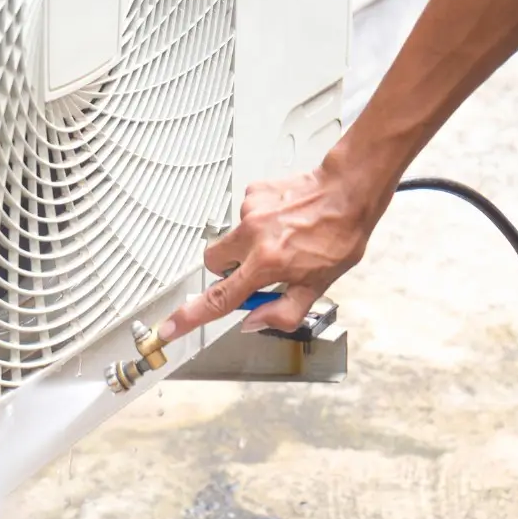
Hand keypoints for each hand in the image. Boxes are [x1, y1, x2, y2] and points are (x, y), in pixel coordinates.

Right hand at [158, 160, 392, 341]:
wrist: (348, 191)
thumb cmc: (339, 236)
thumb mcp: (318, 286)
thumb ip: (283, 311)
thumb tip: (253, 321)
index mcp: (266, 264)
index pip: (219, 299)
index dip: (191, 316)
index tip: (169, 327)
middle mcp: (252, 237)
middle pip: (213, 263)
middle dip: (226, 271)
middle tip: (255, 271)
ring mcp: (250, 211)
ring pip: (232, 238)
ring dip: (248, 245)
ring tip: (282, 239)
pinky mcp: (254, 191)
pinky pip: (246, 215)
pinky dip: (259, 222)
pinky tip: (284, 220)